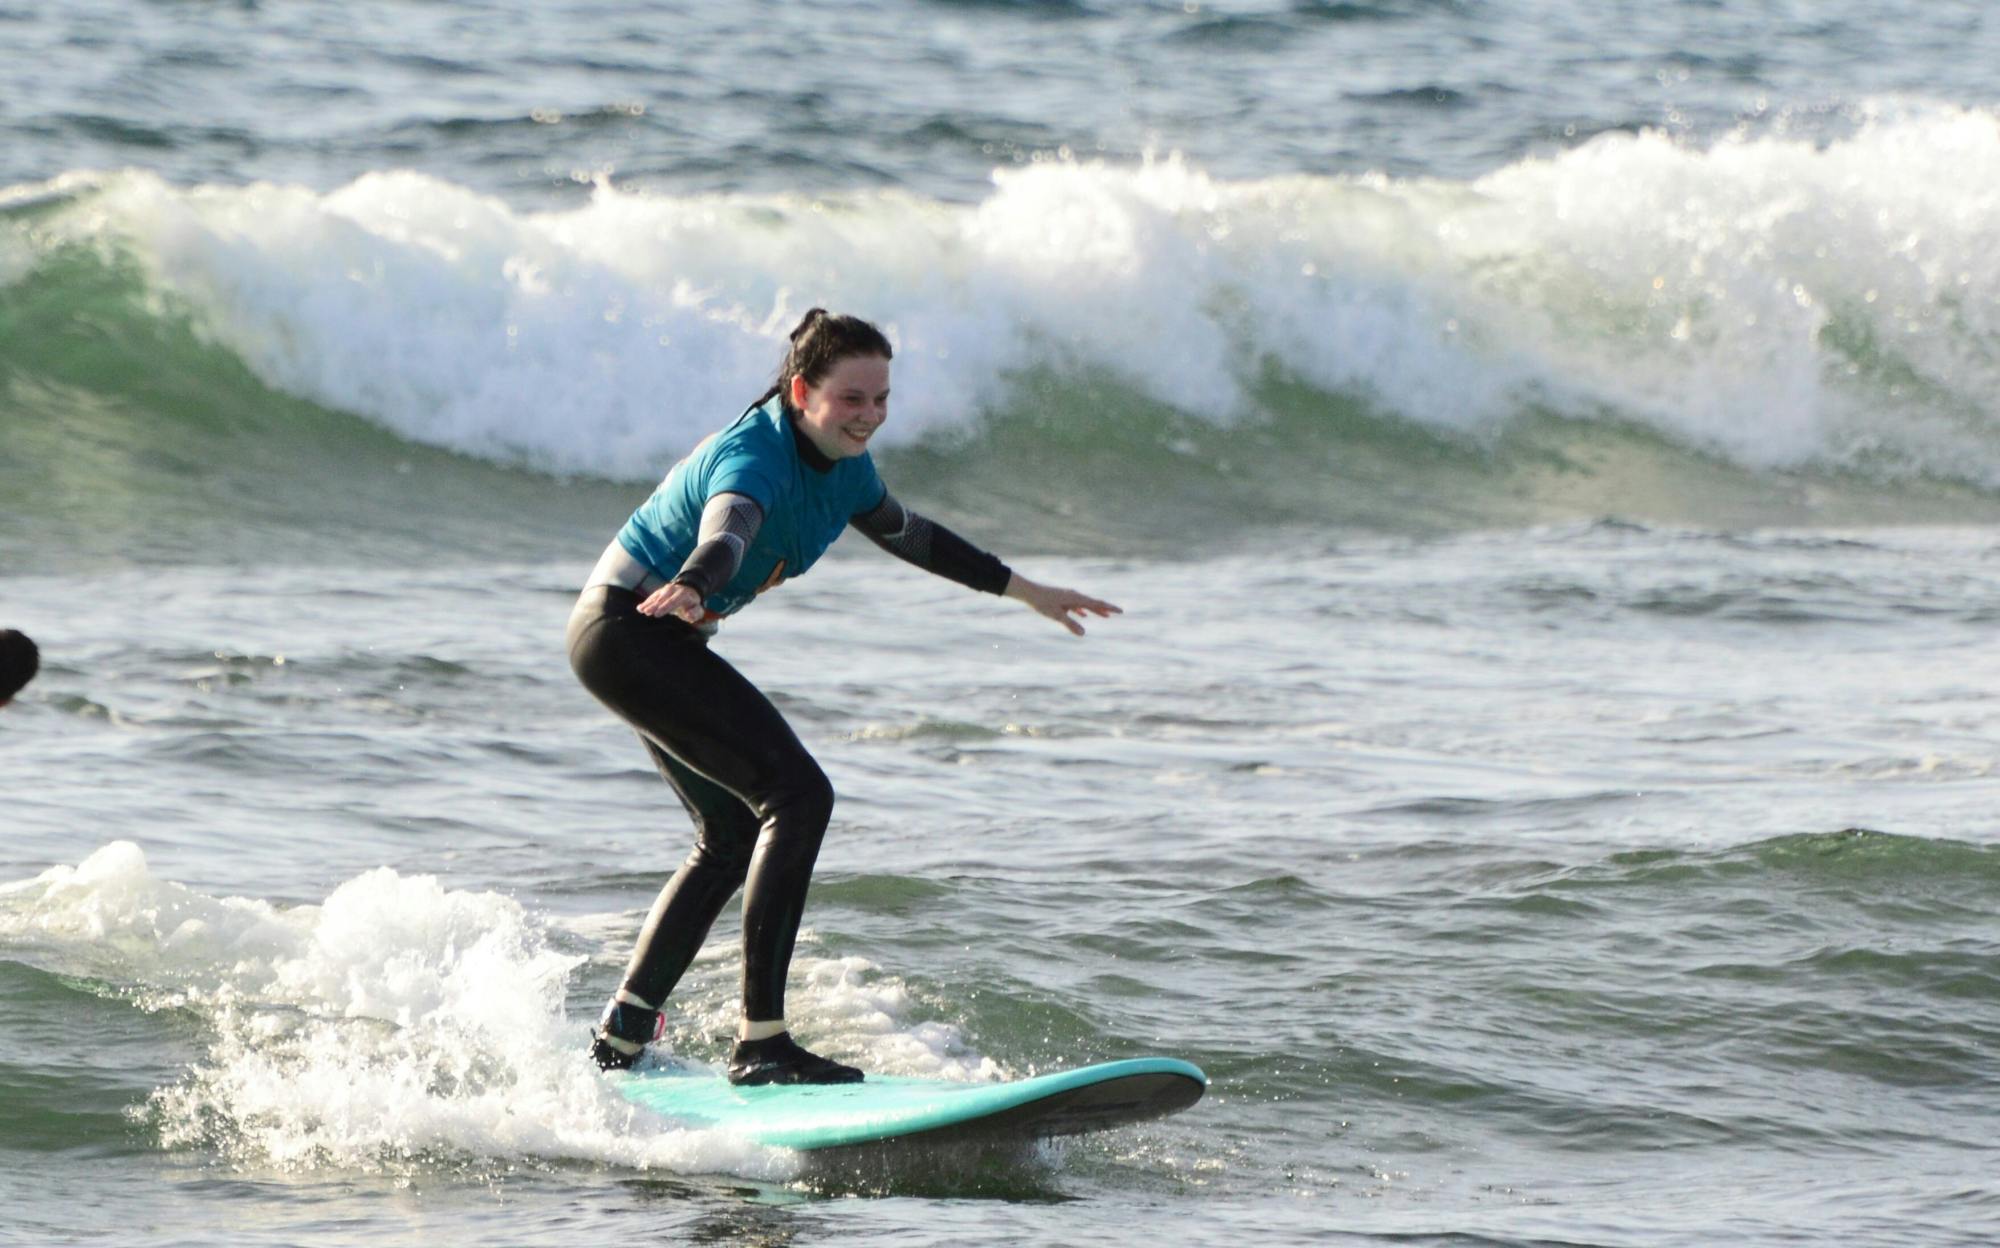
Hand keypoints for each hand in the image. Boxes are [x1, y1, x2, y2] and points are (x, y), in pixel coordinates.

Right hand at [638, 582, 707, 624]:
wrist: (689, 592)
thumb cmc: (692, 605)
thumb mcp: (698, 610)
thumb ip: (695, 613)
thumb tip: (689, 614)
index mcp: (683, 594)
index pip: (673, 600)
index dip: (665, 607)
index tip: (657, 614)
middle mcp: (673, 590)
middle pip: (663, 598)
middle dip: (655, 605)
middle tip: (647, 612)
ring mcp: (665, 590)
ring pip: (656, 596)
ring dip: (648, 603)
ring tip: (641, 610)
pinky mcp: (659, 592)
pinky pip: (652, 597)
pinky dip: (646, 602)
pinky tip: (639, 608)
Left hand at [1005, 575, 1121, 635]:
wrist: (1029, 592)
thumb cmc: (1043, 603)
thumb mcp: (1057, 616)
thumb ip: (1071, 624)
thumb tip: (1083, 634)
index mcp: (1076, 598)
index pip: (1096, 603)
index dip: (1109, 608)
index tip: (1121, 611)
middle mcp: (1075, 596)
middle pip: (1094, 603)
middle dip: (1106, 608)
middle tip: (1118, 613)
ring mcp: (1069, 597)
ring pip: (1086, 604)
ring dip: (1096, 610)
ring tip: (1105, 615)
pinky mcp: (1063, 599)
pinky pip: (1077, 605)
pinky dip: (1083, 610)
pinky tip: (1084, 615)